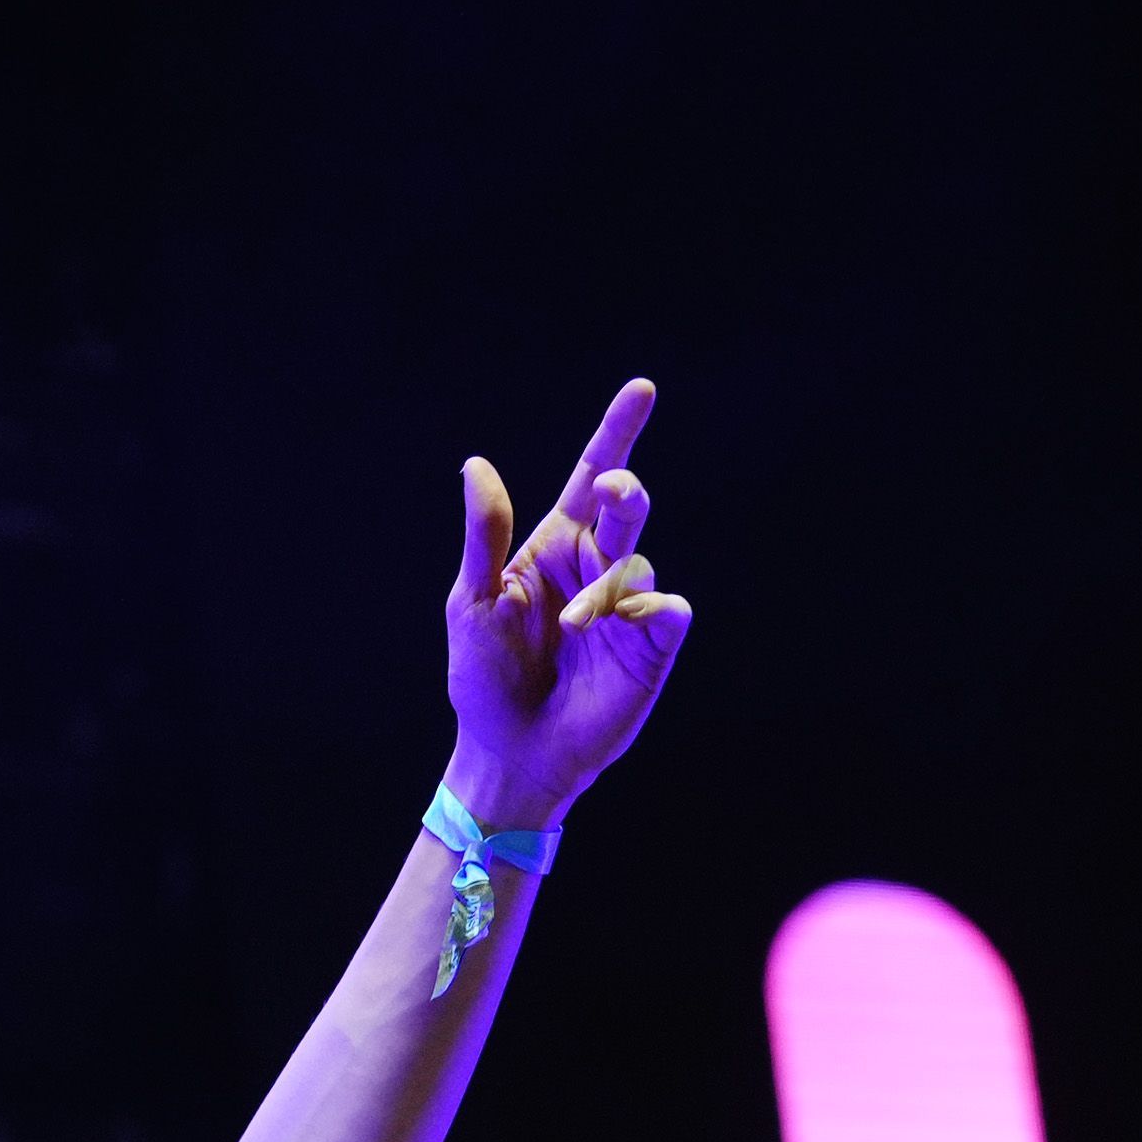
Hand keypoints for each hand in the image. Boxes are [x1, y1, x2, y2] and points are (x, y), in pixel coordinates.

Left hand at [442, 378, 691, 825]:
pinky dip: (645, 609)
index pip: (591, 476)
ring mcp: (627, 604)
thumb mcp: (474, 602)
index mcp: (553, 547)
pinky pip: (668, 606)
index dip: (618, 432)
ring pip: (639, 560)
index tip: (643, 389)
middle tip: (616, 493)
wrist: (509, 752)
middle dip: (626, 492)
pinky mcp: (653, 644)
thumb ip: (485, 535)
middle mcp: (596, 567)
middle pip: (625, 505)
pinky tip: (615, 630)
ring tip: (573, 628)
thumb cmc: (485, 679)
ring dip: (606, 587)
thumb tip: (476, 465)